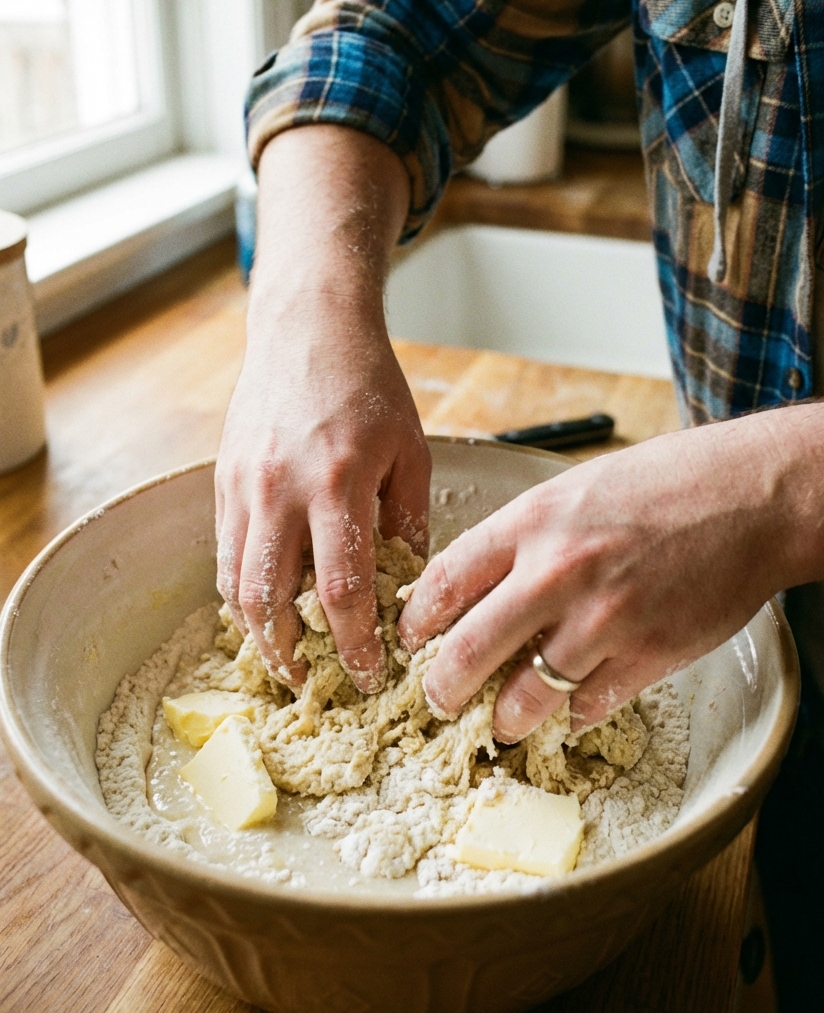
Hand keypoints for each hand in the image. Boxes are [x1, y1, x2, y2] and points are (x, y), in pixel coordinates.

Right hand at [215, 126, 429, 690]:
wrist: (306, 329)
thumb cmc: (368, 386)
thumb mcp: (410, 450)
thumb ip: (409, 521)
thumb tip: (411, 589)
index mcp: (337, 484)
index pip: (341, 591)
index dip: (355, 645)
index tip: (371, 675)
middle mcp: (280, 491)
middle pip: (273, 602)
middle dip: (294, 655)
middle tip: (316, 684)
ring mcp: (243, 487)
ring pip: (237, 585)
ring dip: (259, 634)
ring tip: (286, 659)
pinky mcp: (222, 481)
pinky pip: (225, 554)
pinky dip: (241, 592)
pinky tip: (265, 608)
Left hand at [398, 401, 823, 739]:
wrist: (750, 496)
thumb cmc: (663, 483)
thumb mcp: (572, 489)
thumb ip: (522, 536)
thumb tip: (475, 584)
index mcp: (531, 523)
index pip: (443, 582)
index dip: (416, 621)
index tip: (411, 639)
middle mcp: (556, 573)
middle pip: (467, 652)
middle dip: (442, 688)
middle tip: (439, 700)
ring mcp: (602, 620)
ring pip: (525, 698)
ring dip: (504, 719)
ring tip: (500, 723)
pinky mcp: (647, 655)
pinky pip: (588, 707)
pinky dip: (573, 715)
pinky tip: (570, 708)